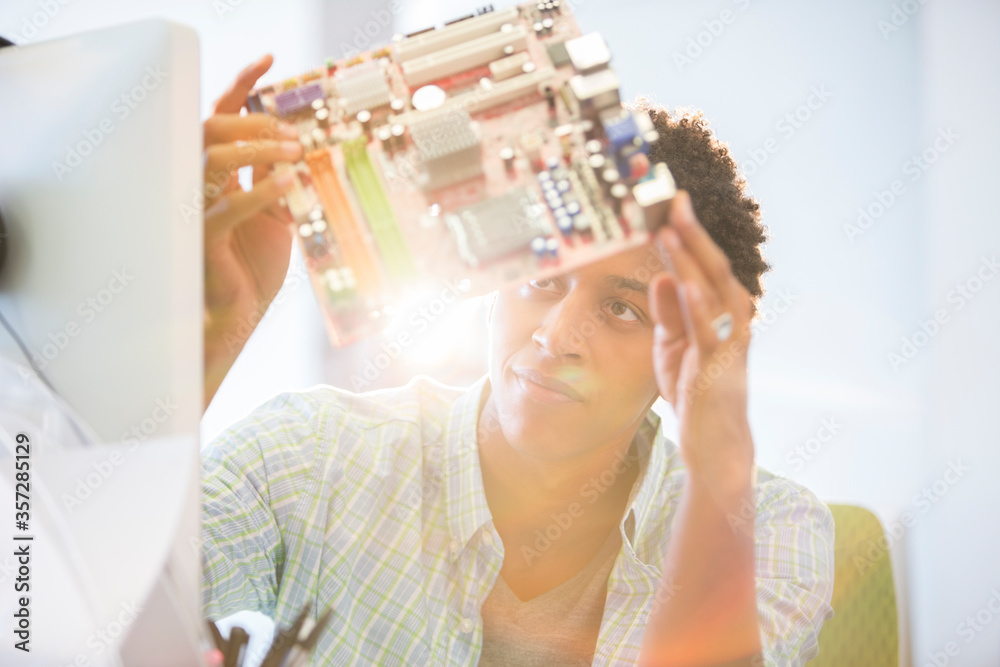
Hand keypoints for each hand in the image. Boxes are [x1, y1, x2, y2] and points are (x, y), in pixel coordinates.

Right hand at [203, 54, 303, 408]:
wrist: (237, 316)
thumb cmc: (252, 268)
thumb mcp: (275, 216)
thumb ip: (278, 181)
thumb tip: (299, 148)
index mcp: (215, 175)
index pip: (221, 117)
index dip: (241, 85)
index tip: (269, 61)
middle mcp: (198, 185)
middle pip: (213, 128)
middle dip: (256, 122)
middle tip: (296, 134)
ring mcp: (196, 209)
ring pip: (212, 158)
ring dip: (259, 149)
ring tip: (298, 154)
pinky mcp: (203, 239)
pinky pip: (225, 206)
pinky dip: (261, 190)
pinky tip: (292, 184)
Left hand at [649, 190, 754, 492]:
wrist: (713, 443)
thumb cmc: (695, 390)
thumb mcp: (674, 345)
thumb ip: (670, 311)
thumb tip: (662, 276)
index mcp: (720, 312)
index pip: (705, 265)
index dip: (690, 235)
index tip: (670, 204)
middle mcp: (732, 321)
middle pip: (715, 268)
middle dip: (695, 233)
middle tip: (674, 199)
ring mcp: (728, 343)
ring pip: (714, 291)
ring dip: (693, 259)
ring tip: (672, 229)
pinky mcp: (718, 368)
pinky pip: (710, 330)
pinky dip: (697, 304)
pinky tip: (682, 281)